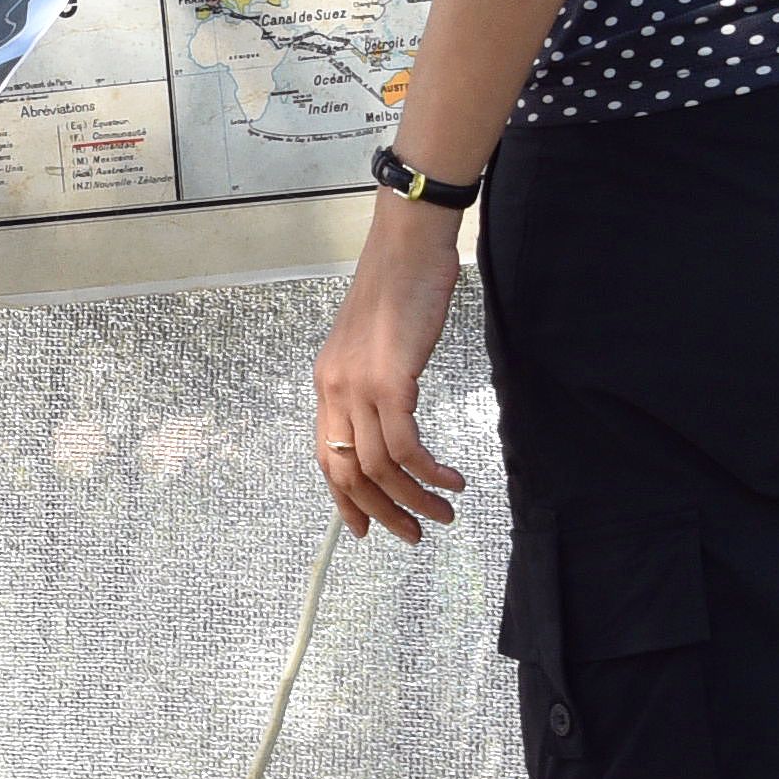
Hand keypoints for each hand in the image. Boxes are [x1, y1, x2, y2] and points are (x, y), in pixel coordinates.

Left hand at [314, 190, 471, 538]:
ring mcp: (359, 386)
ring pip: (380, 467)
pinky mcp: (391, 380)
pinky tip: (452, 479)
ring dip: (415, 499)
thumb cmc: (400, 286)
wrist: (409, 244)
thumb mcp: (373, 344)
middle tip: (413, 533)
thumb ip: (372, 384)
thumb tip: (388, 421)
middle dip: (382, 512)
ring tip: (444, 512)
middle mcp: (334, 389)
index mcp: (327, 383)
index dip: (346, 500)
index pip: (326, 458)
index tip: (366, 528)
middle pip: (349, 474)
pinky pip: (406, 446)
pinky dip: (430, 472)